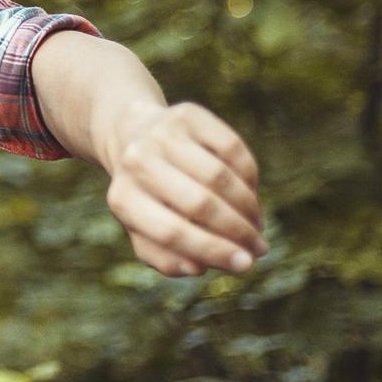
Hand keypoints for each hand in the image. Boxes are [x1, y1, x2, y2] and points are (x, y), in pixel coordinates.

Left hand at [104, 101, 267, 276]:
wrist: (131, 136)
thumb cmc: (146, 196)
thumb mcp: (144, 230)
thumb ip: (165, 258)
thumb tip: (198, 267)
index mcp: (122, 199)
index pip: (170, 232)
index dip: (213, 250)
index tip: (245, 265)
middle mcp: (137, 163)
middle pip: (199, 204)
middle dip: (237, 231)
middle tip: (259, 248)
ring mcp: (162, 134)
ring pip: (220, 176)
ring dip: (248, 207)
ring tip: (257, 225)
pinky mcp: (187, 114)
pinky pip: (232, 148)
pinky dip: (249, 177)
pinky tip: (250, 194)